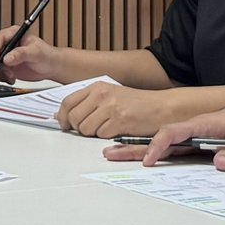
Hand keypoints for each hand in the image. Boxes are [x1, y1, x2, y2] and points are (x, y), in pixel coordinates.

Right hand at [0, 26, 62, 81]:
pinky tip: (11, 79)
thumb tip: (7, 58)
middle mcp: (7, 43)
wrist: (51, 67)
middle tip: (5, 71)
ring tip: (10, 76)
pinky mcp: (5, 66)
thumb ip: (21, 54)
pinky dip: (0, 77)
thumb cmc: (47, 55)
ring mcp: (5, 55)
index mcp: (14, 34)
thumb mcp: (36, 52)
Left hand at [56, 84, 184, 138]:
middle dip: (79, 128)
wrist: (162, 107)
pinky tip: (117, 130)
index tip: (65, 126)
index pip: (67, 102)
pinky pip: (101, 135)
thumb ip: (88, 103)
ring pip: (85, 129)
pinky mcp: (120, 121)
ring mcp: (110, 107)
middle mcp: (102, 94)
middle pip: (73, 118)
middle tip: (91, 130)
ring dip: (94, 134)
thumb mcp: (110, 96)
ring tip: (107, 128)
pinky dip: (107, 137)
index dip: (62, 117)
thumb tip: (63, 116)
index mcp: (97, 87)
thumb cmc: (137, 104)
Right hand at [101, 106, 224, 168]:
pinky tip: (135, 159)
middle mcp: (186, 131)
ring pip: (156, 144)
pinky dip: (148, 154)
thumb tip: (219, 164)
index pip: (172, 132)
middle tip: (110, 154)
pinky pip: (165, 151)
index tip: (148, 160)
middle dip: (133, 146)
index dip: (158, 145)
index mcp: (198, 125)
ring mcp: (185, 138)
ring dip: (135, 150)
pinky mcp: (187, 146)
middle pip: (155, 138)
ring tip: (112, 155)